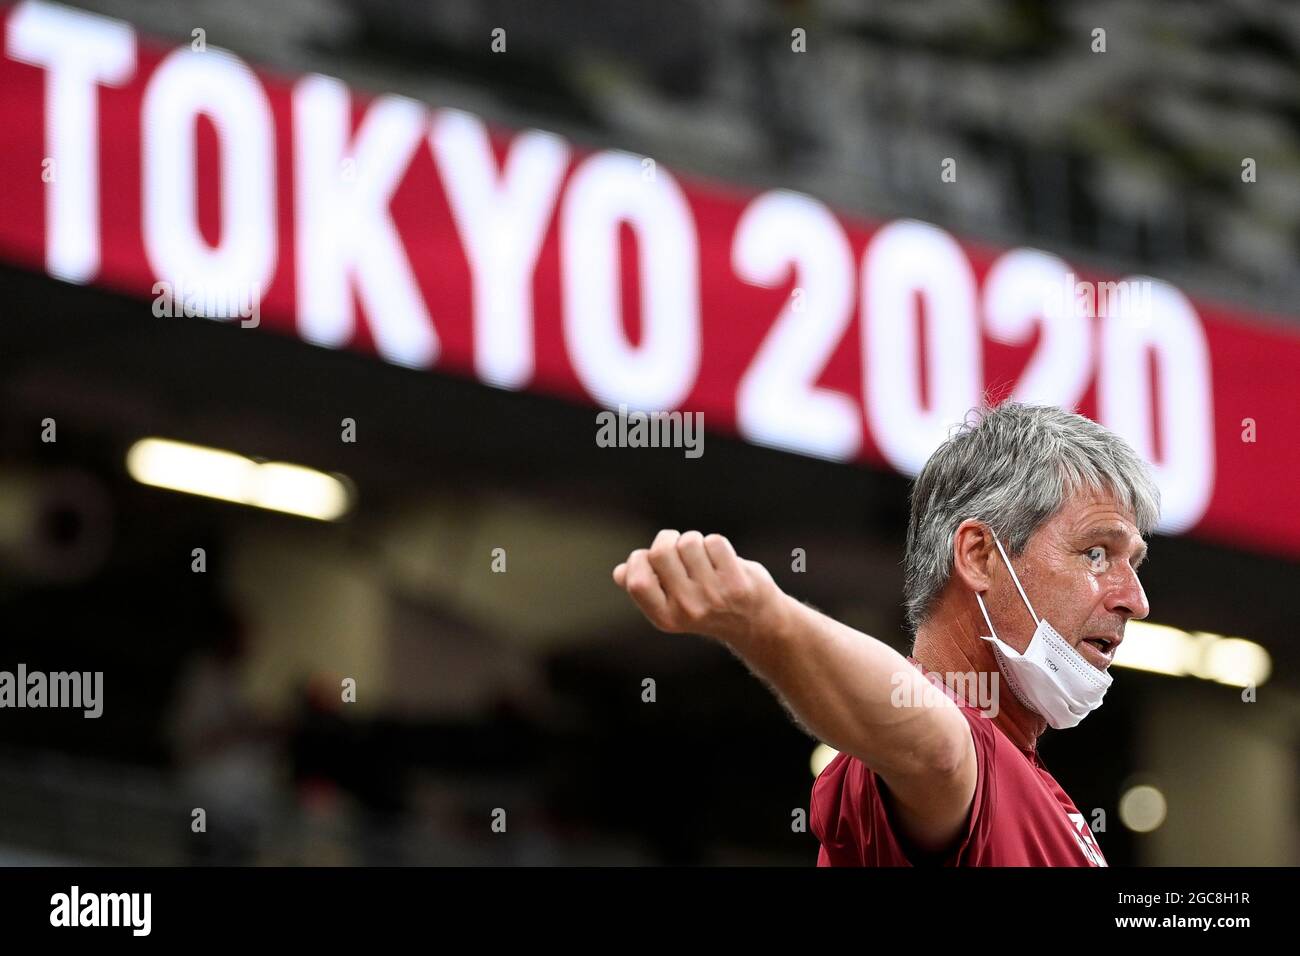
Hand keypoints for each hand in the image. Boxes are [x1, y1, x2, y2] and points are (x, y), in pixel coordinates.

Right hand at [612, 530, 783, 644]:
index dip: (639, 559)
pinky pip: (714, 542)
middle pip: (661, 552)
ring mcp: (714, 596)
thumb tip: (619, 572)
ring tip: (703, 556)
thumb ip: (645, 588)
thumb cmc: (706, 605)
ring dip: (695, 541)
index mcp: (665, 617)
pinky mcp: (737, 582)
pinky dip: (716, 544)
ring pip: (690, 542)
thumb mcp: (672, 604)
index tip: (649, 557)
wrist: (756, 623)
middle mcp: (688, 610)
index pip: (636, 580)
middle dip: (668, 539)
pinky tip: (723, 561)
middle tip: (678, 546)